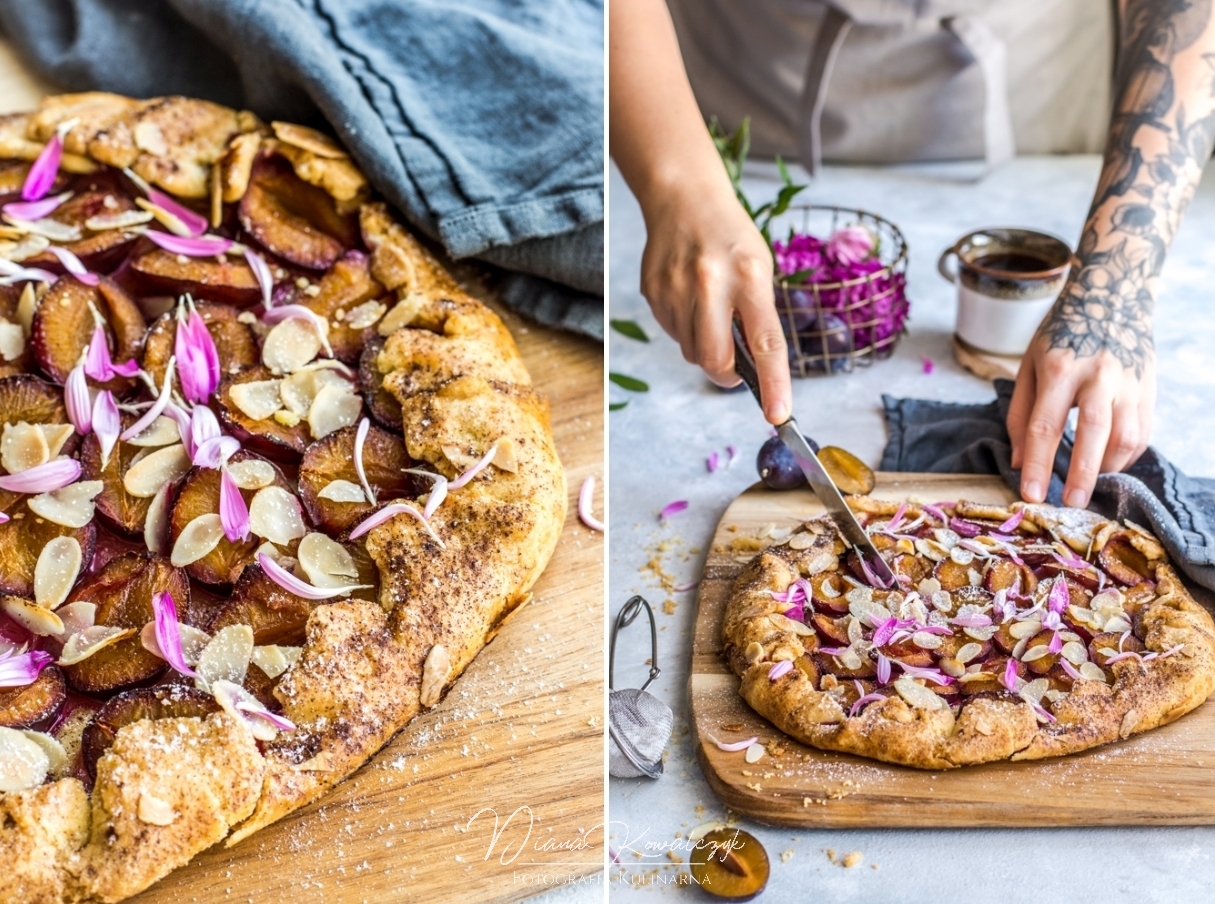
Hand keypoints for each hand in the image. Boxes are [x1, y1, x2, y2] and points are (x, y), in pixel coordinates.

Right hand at [638, 180, 791, 423]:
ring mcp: (676, 289)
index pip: (765, 343)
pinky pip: (672, 334)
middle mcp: (710, 283)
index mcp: (749, 276)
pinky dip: (685, 331)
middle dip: (727, 375)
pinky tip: (690, 302)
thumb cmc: (731, 238)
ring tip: (711, 315)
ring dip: (705, 349)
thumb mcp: (760, 269)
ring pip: (691, 352)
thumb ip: (758, 315)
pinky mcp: (653, 292)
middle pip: (715, 359)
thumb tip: (755, 368)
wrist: (684, 199)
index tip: (779, 415)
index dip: (773, 384)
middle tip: (736, 371)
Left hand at [1006, 334, 1154, 507]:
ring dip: (1107, 467)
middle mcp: (1097, 374)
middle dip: (1082, 473)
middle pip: (1093, 431)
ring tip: (1089, 486)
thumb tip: (1019, 461)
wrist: (1112, 294)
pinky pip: (1142, 432)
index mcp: (1059, 366)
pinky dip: (1126, 456)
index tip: (1032, 495)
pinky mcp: (1148, 388)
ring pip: (1126, 435)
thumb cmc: (1061, 333)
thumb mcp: (1028, 363)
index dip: (1039, 464)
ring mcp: (1129, 381)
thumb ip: (1020, 413)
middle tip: (1071, 504)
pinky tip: (1108, 465)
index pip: (1045, 425)